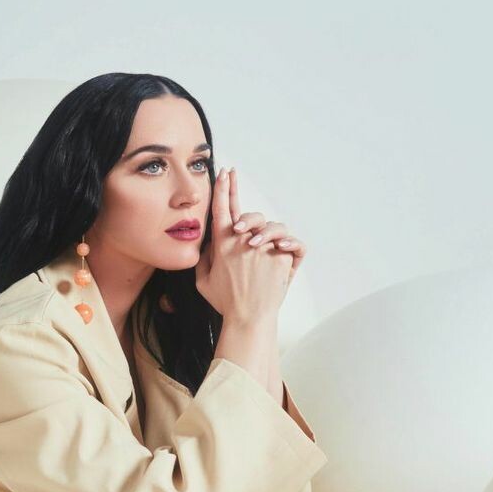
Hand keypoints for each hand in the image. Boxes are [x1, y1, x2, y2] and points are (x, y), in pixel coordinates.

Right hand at [196, 166, 298, 319]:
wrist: (250, 318)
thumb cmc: (226, 302)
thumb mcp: (203, 281)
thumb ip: (204, 258)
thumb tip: (209, 244)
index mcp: (222, 244)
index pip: (222, 208)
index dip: (223, 188)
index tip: (225, 173)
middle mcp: (243, 240)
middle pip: (246, 214)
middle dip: (241, 203)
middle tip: (235, 183)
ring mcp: (264, 246)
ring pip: (270, 227)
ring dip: (268, 233)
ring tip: (267, 243)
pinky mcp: (281, 255)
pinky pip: (289, 243)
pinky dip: (289, 244)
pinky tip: (283, 247)